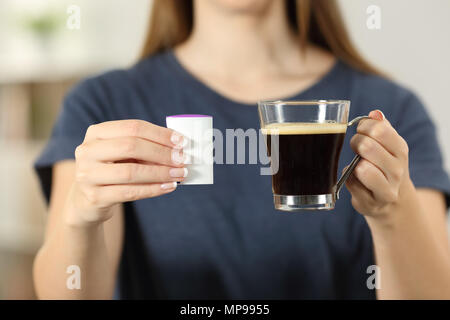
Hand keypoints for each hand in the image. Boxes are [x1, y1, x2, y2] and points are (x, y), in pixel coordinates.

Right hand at [68, 119, 187, 225]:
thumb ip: (145, 147)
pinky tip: (169, 187)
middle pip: (130, 146)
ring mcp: (87, 175)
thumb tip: (178, 148)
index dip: (159, 134)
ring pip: (131, 172)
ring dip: (160, 173)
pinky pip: (130, 192)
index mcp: (96, 133)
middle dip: (161, 153)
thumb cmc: (112, 170)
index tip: (181, 141)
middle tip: (182, 159)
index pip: (132, 127)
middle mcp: (87, 151)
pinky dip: (153, 189)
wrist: (87, 200)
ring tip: (180, 174)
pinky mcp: (94, 197)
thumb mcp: (123, 154)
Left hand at [345, 110, 411, 218]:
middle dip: (355, 143)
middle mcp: (397, 170)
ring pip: (362, 168)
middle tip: (356, 147)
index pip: (379, 129)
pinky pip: (350, 183)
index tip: (361, 130)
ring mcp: (385, 189)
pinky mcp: (369, 203)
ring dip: (353, 163)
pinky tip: (354, 179)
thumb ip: (381, 127)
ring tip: (357, 164)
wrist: (392, 200)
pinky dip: (347, 178)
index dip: (363, 126)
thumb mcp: (388, 145)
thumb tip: (375, 114)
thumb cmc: (384, 166)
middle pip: (367, 146)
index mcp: (401, 150)